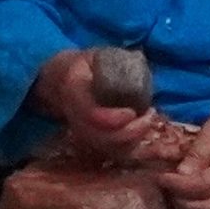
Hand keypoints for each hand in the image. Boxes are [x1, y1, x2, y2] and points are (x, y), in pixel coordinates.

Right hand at [32, 50, 164, 166]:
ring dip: (133, 139)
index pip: (90, 114)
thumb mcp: (94, 56)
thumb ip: (112, 61)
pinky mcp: (91, 140)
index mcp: (73, 90)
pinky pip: (112, 152)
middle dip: (130, 132)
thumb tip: (138, 62)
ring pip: (107, 148)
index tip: (132, 112)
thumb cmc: (85, 67)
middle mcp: (74, 116)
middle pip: (101, 137)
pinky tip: (142, 130)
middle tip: (148, 116)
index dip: (113, 118)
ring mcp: (81, 131)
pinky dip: (130, 146)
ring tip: (148, 120)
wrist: (61, 82)